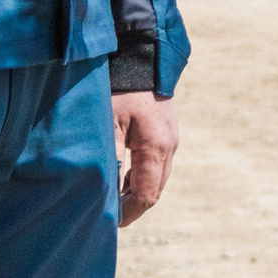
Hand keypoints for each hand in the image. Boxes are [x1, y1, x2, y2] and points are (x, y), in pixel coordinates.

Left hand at [114, 92, 178, 225]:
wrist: (138, 56)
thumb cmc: (117, 89)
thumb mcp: (107, 124)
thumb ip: (109, 161)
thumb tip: (105, 196)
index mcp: (156, 148)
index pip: (146, 195)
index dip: (128, 213)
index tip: (110, 222)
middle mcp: (169, 146)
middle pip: (154, 190)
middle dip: (133, 205)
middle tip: (110, 213)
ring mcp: (171, 138)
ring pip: (157, 177)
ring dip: (137, 189)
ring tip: (113, 195)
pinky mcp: (167, 131)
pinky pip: (157, 163)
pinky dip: (142, 174)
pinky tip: (123, 173)